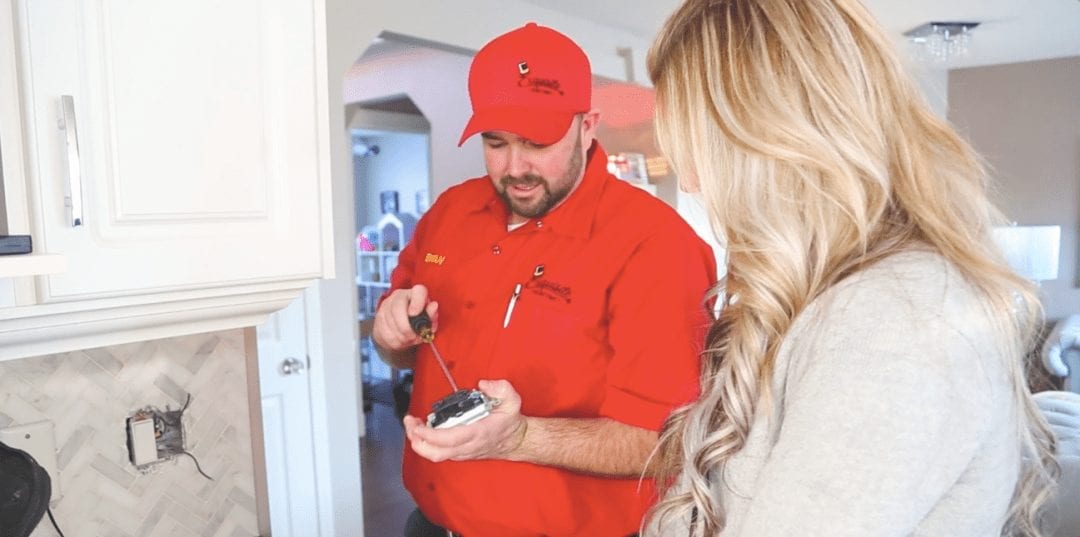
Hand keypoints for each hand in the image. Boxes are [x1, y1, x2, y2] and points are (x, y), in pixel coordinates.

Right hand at [372, 285, 437, 350]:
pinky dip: (394, 341)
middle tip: (413, 336)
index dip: (417, 303)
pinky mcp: (378, 319)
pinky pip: (384, 333)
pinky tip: (400, 340)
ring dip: (402, 337)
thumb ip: (432, 314)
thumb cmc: (418, 320)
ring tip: (409, 339)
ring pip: (390, 323)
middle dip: (406, 327)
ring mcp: (386, 307)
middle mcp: (398, 296)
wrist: (400, 326)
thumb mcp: (428, 318)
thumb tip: (434, 306)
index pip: (418, 291)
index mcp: (415, 293)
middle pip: (397, 308)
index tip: (415, 315)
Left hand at [403, 379, 527, 462]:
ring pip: (434, 455)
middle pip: (435, 453)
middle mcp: (467, 446)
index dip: (429, 435)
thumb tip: (484, 385)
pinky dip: (427, 443)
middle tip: (410, 423)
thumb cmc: (510, 422)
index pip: (448, 439)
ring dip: (419, 442)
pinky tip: (424, 429)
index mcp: (477, 433)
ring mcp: (462, 451)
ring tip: (413, 424)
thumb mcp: (511, 400)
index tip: (418, 424)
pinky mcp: (459, 453)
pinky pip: (439, 452)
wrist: (516, 441)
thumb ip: (500, 388)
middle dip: (417, 440)